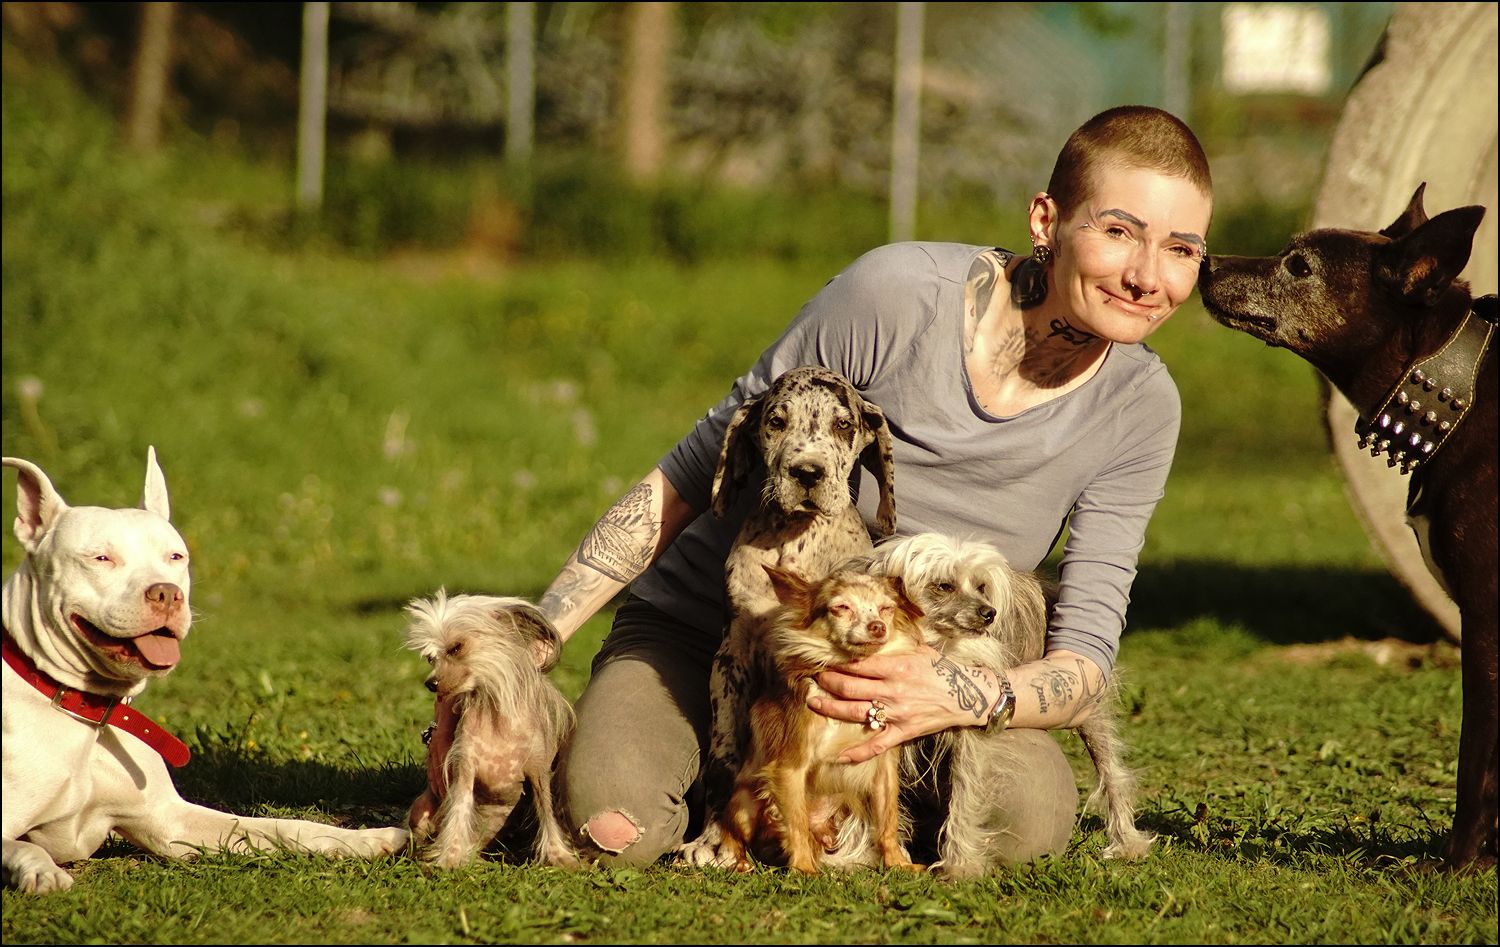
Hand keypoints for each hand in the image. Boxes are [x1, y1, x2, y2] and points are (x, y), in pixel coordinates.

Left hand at [806, 645, 998, 763]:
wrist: (968, 696)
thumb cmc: (944, 670)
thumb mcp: (921, 650)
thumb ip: (898, 646)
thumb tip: (878, 632)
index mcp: (897, 667)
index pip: (858, 664)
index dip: (837, 662)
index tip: (824, 659)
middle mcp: (893, 690)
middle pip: (849, 687)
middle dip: (827, 682)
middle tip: (813, 678)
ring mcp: (896, 713)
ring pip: (855, 712)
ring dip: (830, 708)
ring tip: (813, 702)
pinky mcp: (902, 732)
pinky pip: (876, 745)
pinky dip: (856, 752)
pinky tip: (838, 756)